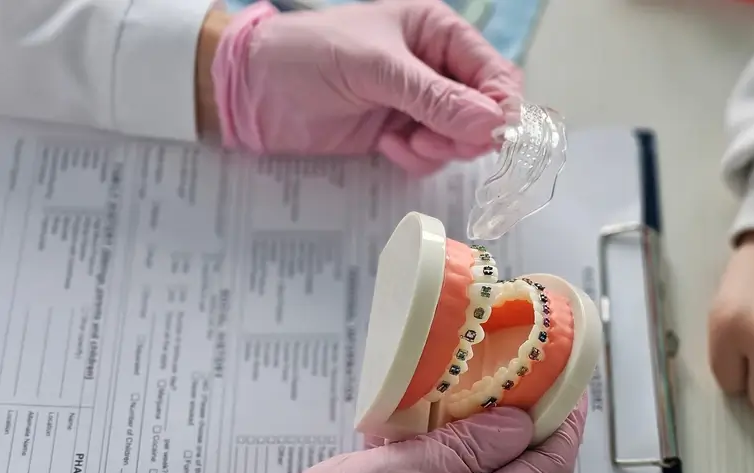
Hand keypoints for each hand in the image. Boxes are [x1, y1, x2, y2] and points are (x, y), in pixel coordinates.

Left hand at [208, 0, 520, 175]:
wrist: (252, 92)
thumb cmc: (307, 56)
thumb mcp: (374, 69)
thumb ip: (434, 98)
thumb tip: (493, 124)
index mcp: (436, 32)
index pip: (493, 72)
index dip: (501, 105)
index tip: (494, 136)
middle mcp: (434, 67)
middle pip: (483, 111)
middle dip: (468, 133)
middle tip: (437, 143)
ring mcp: (417, 103)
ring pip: (460, 138)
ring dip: (439, 149)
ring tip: (405, 143)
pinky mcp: (399, 133)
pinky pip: (431, 156)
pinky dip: (416, 159)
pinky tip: (386, 147)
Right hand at [208, 397, 586, 472]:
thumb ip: (457, 452)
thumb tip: (515, 424)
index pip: (547, 469)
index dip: (564, 421)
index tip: (563, 378)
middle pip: (523, 463)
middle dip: (524, 410)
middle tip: (514, 365)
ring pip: (486, 463)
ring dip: (482, 420)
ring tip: (468, 380)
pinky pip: (451, 471)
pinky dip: (445, 437)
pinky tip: (421, 415)